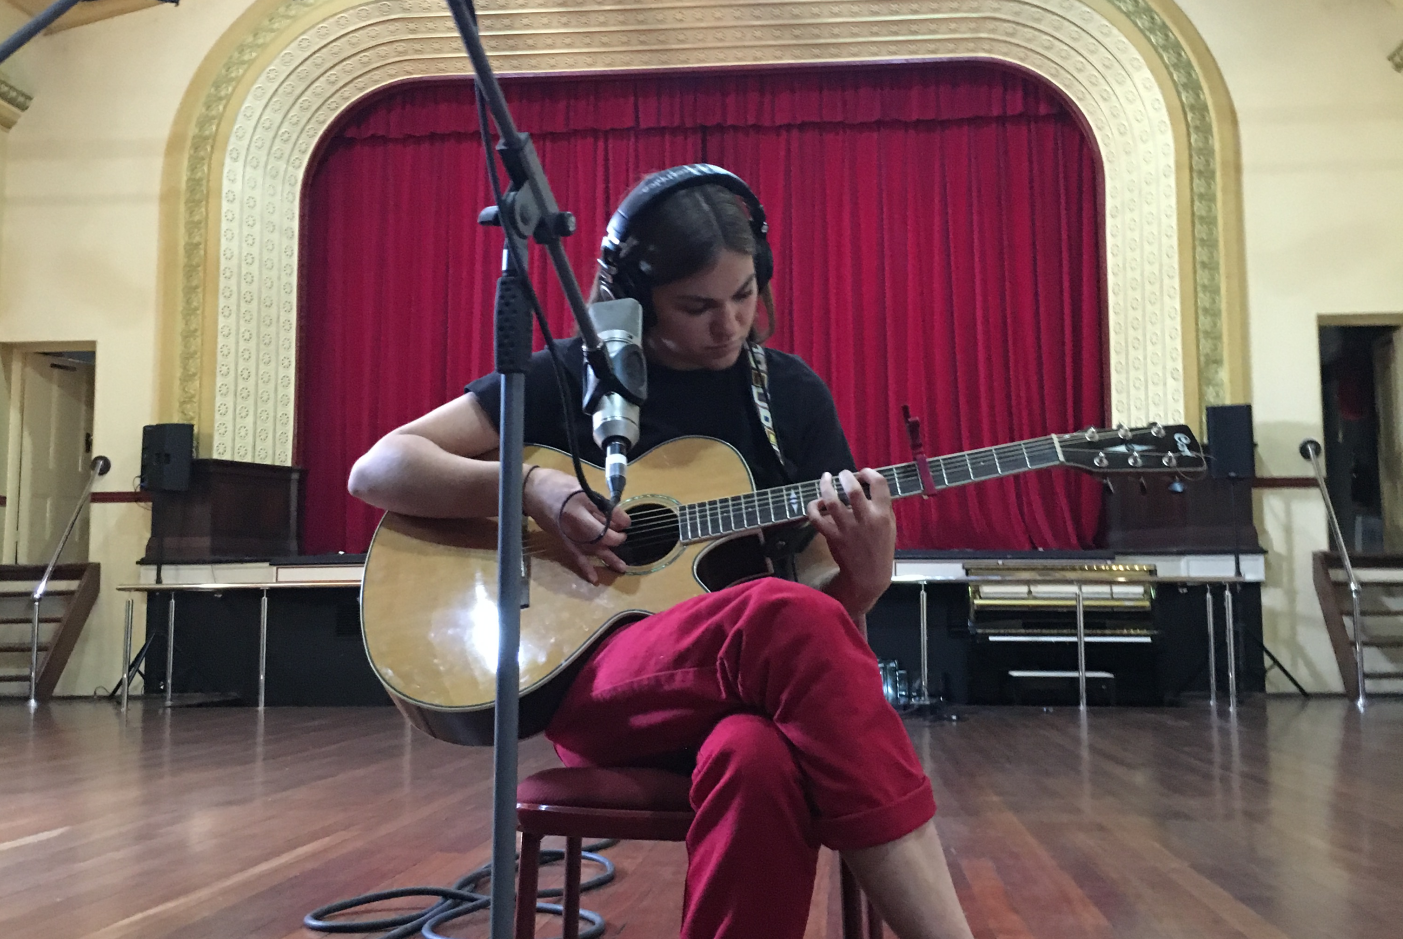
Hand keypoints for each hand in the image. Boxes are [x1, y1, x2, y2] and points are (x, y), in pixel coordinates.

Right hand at [523, 466, 629, 583]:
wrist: (531, 491)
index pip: (610, 515)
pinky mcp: (562, 540)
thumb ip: (597, 502)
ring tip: (622, 568)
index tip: (626, 522)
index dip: (622, 520)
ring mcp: (570, 533)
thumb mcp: (581, 487)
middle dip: (616, 538)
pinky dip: (585, 567)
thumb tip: (613, 515)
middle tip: (622, 537)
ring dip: (608, 558)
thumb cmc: (557, 485)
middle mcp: (578, 521)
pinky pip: (576, 556)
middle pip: (603, 535)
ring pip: (593, 548)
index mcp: (584, 504)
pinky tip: (594, 579)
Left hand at [805, 469, 895, 617]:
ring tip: (825, 478)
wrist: (869, 575)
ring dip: (825, 486)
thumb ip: (882, 506)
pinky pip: (817, 519)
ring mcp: (847, 529)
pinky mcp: (833, 537)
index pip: (879, 484)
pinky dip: (813, 507)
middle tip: (842, 474)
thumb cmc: (881, 547)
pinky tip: (816, 502)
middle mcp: (865, 519)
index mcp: (883, 515)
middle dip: (845, 476)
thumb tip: (868, 483)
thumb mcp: (890, 525)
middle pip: (853, 490)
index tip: (862, 473)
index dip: (869, 473)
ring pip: (831, 501)